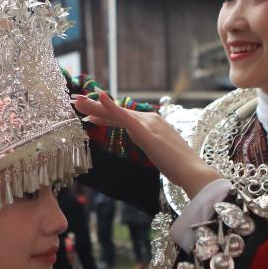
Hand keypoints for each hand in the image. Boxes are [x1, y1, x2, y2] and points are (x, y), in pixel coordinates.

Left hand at [70, 90, 222, 197]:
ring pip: (116, 112)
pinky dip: (110, 106)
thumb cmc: (179, 166)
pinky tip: (98, 97)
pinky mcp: (145, 131)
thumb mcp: (161, 152)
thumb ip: (151, 144)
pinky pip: (124, 116)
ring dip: (95, 105)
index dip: (105, 114)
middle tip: (75, 101)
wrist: (192, 171)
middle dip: (94, 107)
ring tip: (76, 101)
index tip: (89, 113)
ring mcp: (147, 123)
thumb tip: (146, 143)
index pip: (124, 117)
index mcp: (153, 123)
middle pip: (117, 112)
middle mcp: (150, 119)